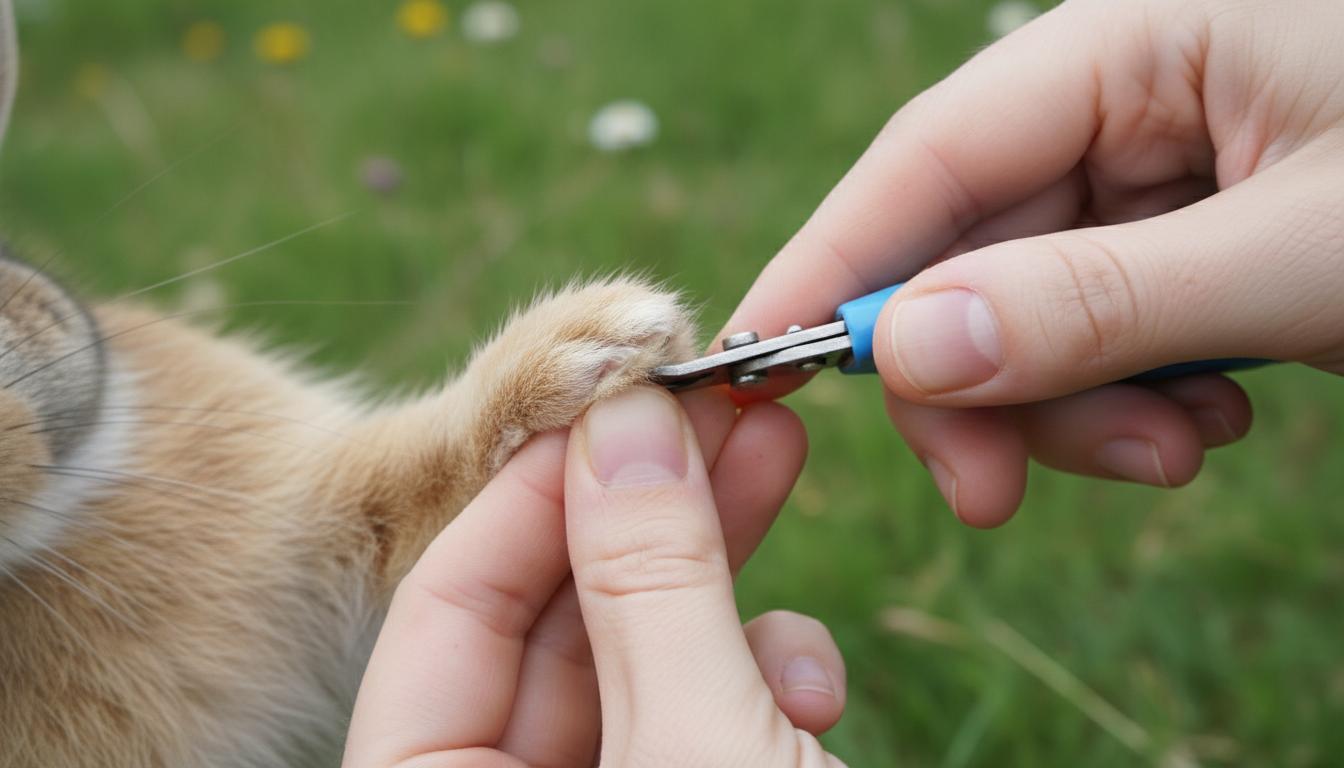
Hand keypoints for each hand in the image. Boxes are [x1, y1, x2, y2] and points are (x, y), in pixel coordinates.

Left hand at [342, 388, 845, 766]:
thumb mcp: (695, 744)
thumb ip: (651, 585)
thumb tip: (625, 418)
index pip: (443, 604)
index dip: (535, 484)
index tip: (625, 391)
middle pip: (551, 617)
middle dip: (646, 502)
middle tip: (713, 397)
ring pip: (636, 654)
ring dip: (716, 563)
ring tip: (777, 446)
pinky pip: (695, 715)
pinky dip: (757, 684)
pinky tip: (813, 680)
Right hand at [725, 0, 1343, 525]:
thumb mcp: (1302, 254)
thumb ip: (1099, 303)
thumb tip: (907, 352)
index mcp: (1138, 38)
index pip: (932, 157)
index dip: (833, 268)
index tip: (753, 370)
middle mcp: (1129, 95)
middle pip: (972, 254)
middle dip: (983, 387)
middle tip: (987, 494)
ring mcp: (1162, 167)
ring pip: (1035, 310)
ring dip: (1077, 409)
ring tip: (1179, 451)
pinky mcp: (1194, 236)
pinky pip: (1105, 328)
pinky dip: (1136, 397)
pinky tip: (1211, 419)